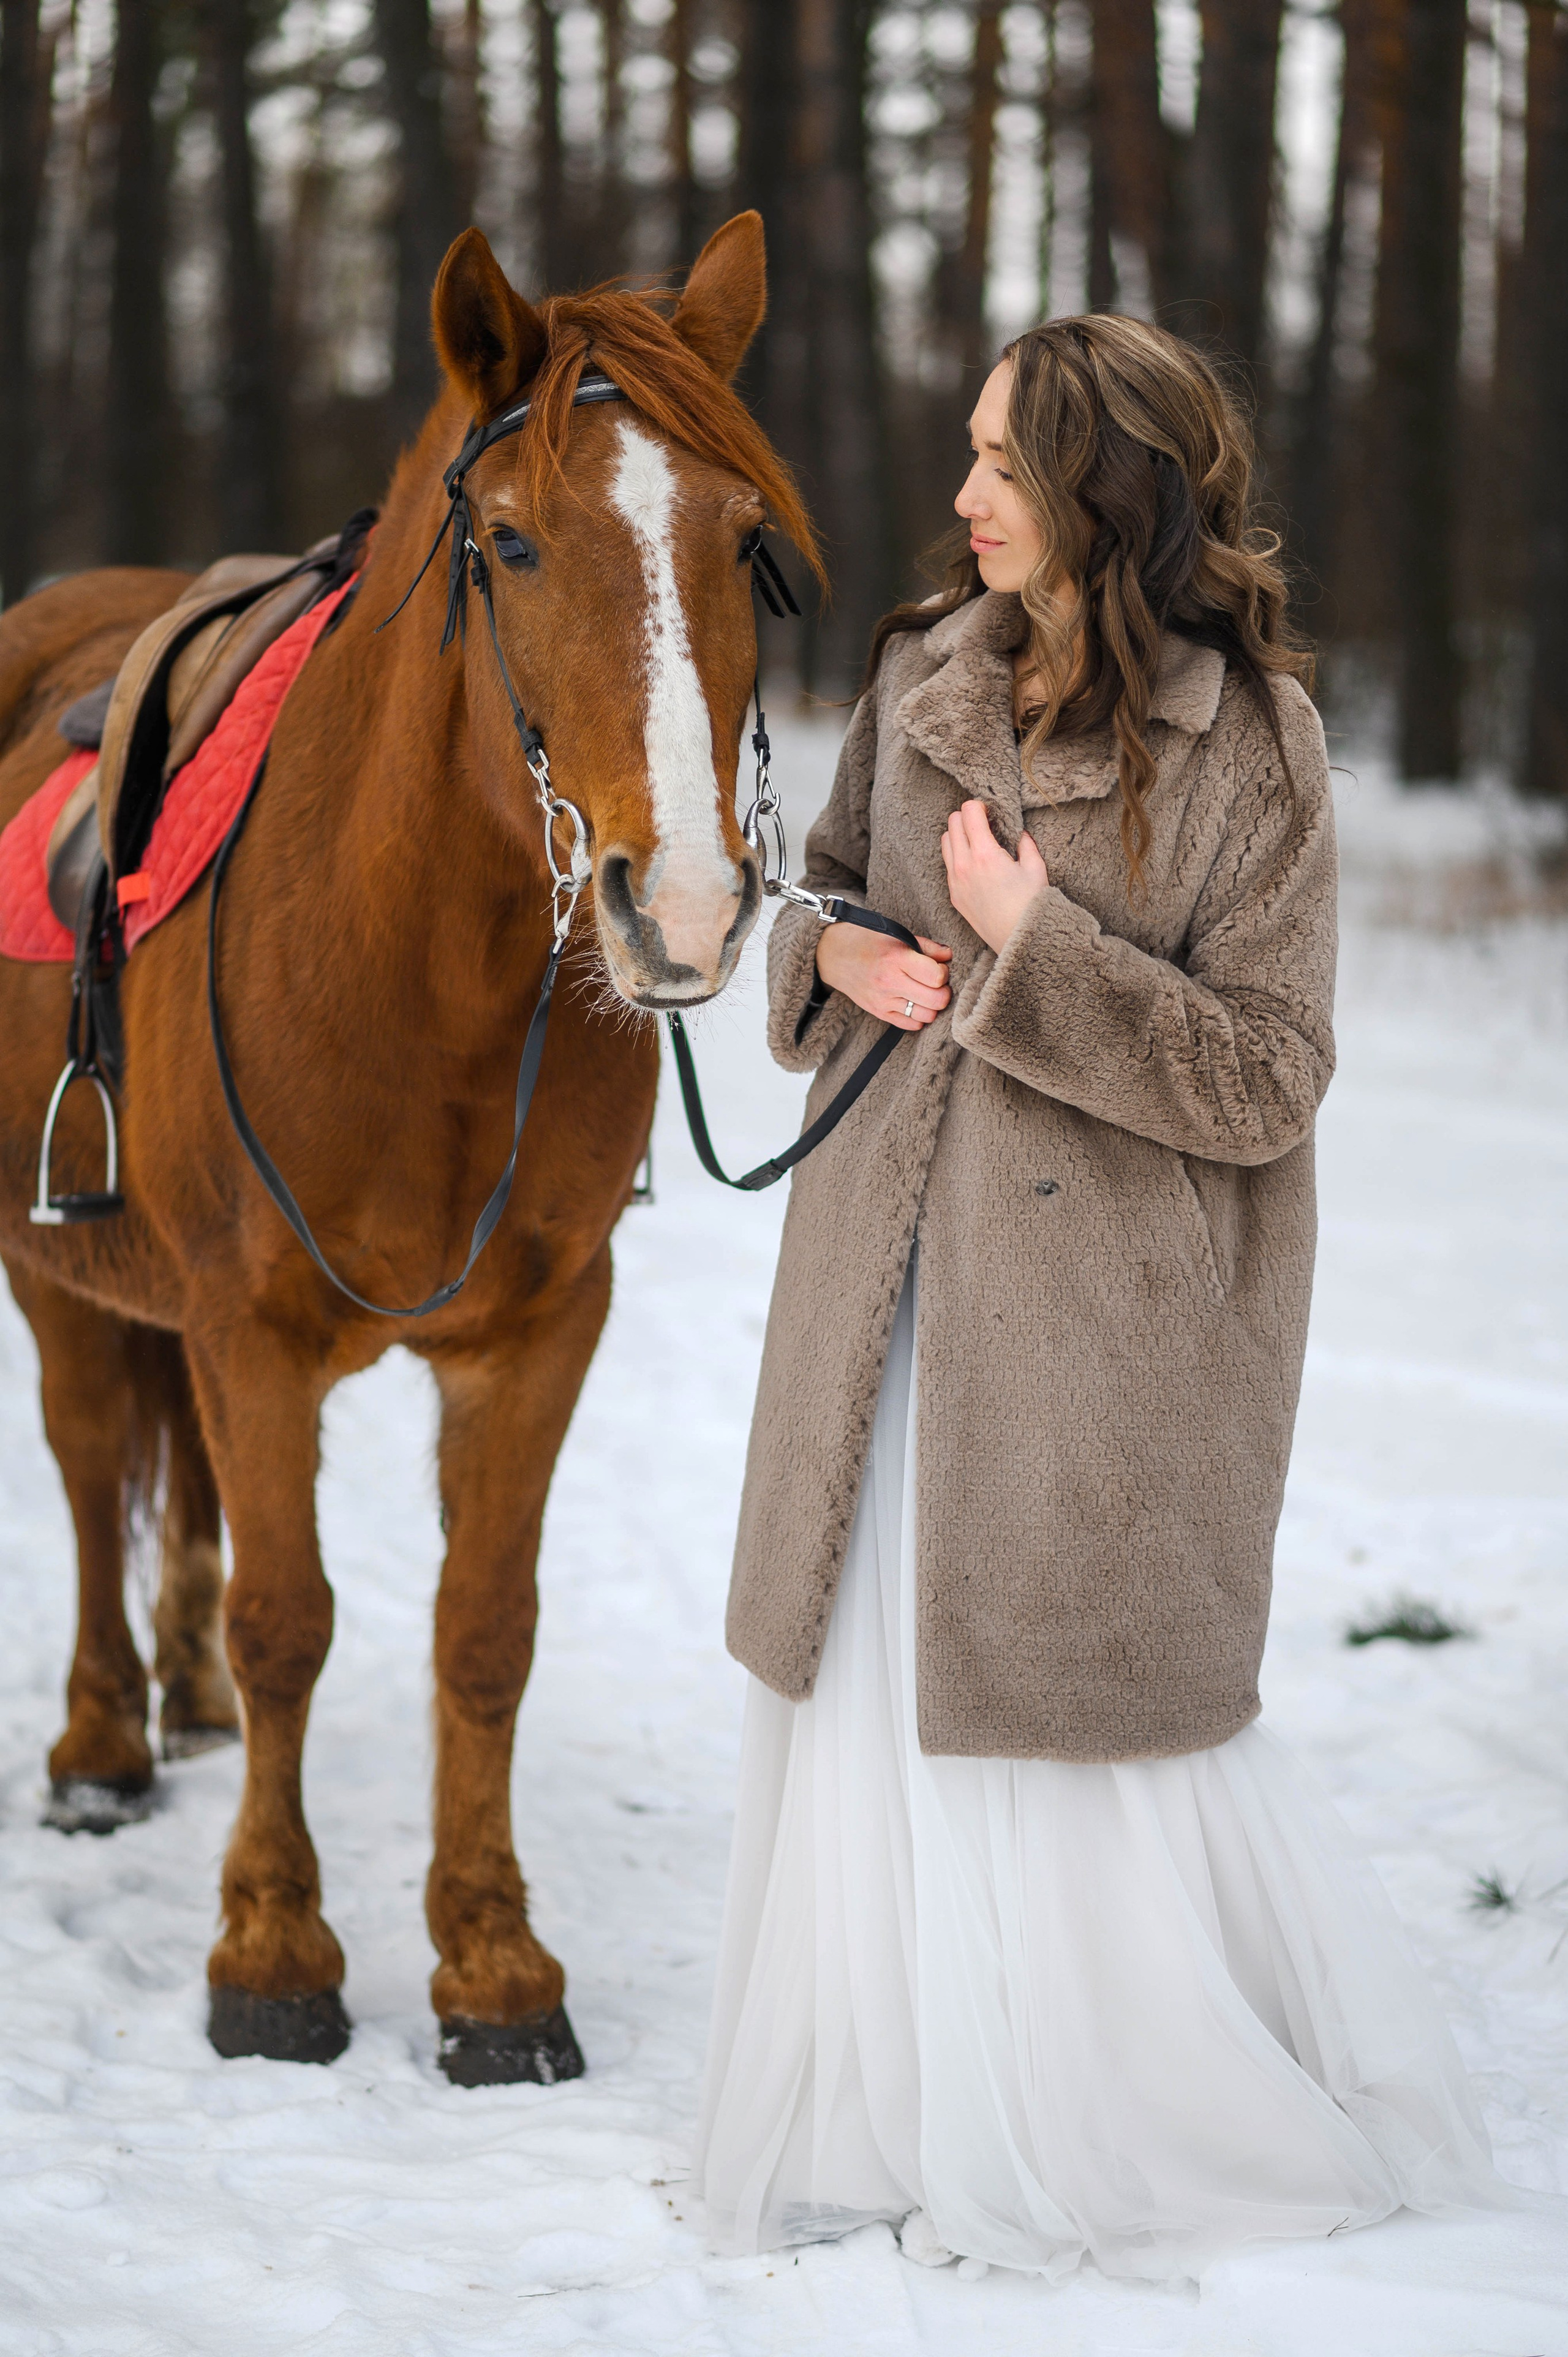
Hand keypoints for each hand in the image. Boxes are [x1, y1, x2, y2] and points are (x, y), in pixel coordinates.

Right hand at [814, 922, 951, 1030]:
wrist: (835, 955)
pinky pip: (911, 1025)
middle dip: (944, 992)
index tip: (938, 967)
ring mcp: (884, 1000)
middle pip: (937, 1000)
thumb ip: (926, 946)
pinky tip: (914, 1003)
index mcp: (896, 959)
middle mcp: (890, 982)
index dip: (944, 972)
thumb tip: (949, 956)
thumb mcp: (897, 935)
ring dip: (932, 1006)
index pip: (936, 976)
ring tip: (926, 993)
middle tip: (937, 983)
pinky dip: (919, 1016)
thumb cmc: (868, 941)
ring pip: (927, 1016)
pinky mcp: (879, 1012)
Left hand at [940, 798, 1048, 953]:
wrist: (1018, 940)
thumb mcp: (1035, 868)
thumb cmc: (1031, 905)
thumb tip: (1018, 833)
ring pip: (945, 841)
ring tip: (978, 841)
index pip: (968, 812)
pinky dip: (957, 855)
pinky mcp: (954, 895)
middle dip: (967, 817)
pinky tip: (975, 862)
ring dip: (958, 834)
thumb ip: (1025, 843)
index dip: (980, 805)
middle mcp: (964, 865)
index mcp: (984, 854)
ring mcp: (955, 881)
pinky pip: (948, 864)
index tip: (991, 811)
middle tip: (984, 823)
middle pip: (952, 822)